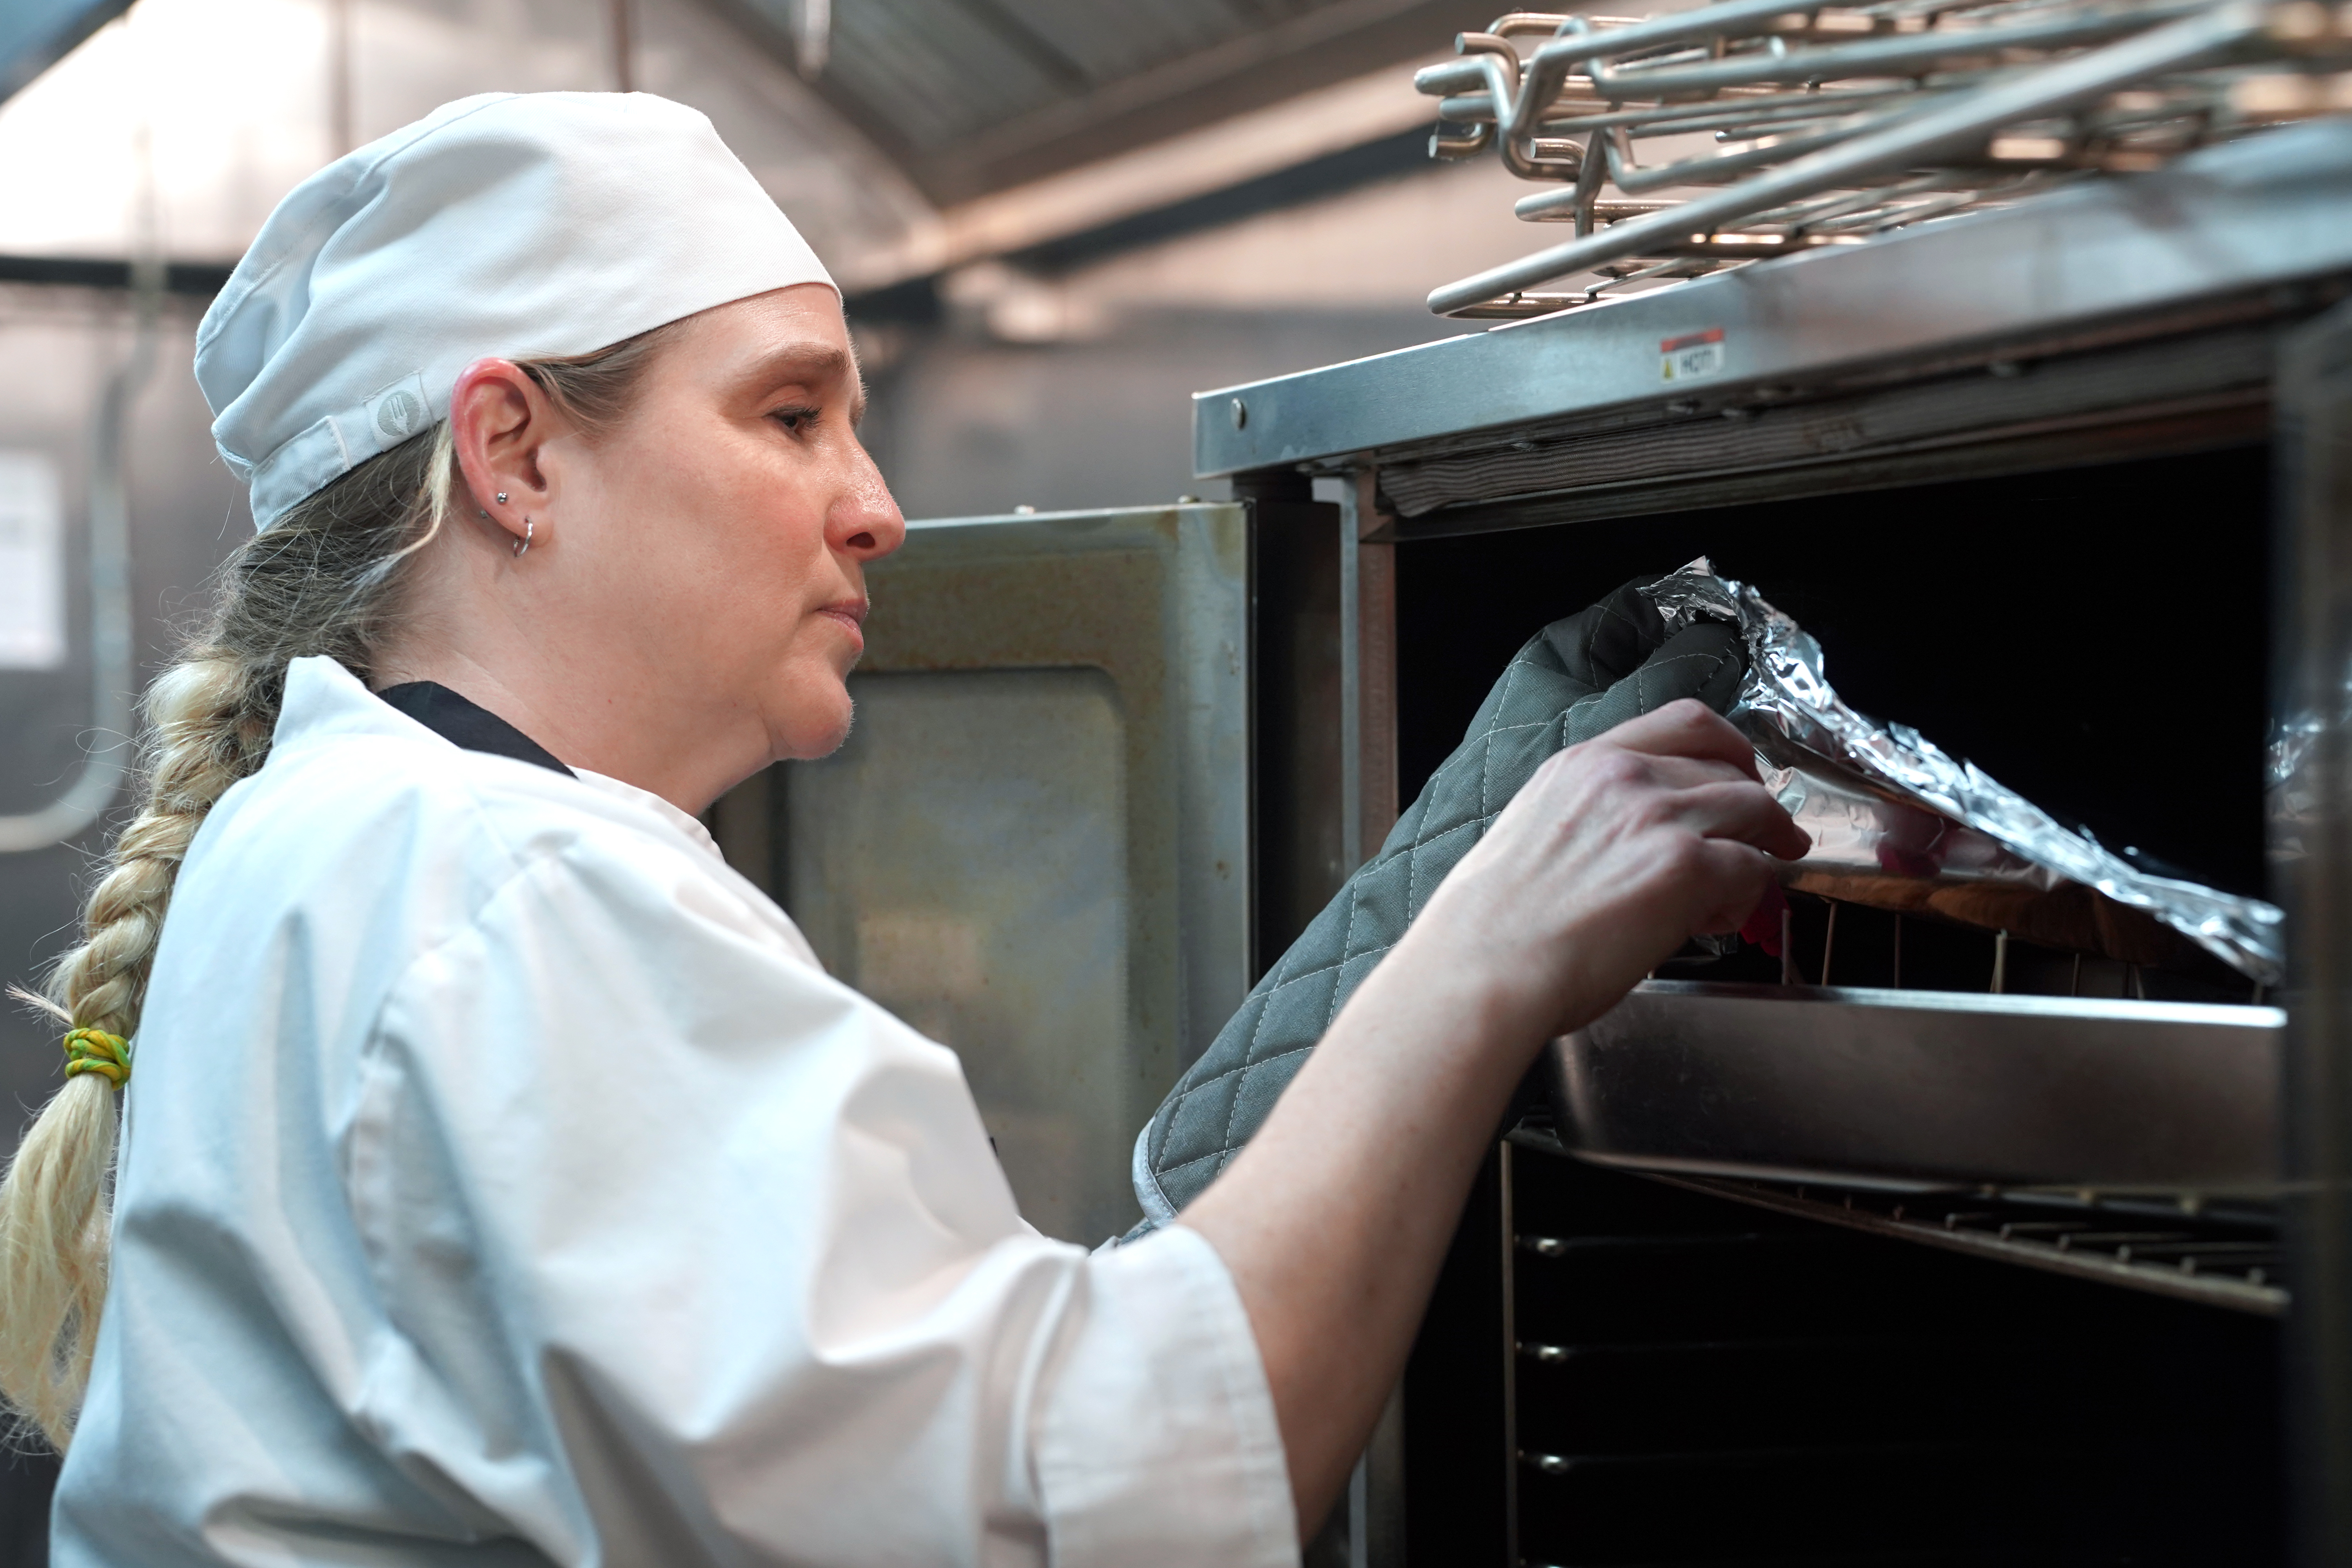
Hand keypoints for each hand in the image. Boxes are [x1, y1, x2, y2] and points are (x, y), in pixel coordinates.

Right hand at [1411, 697, 1810, 1041]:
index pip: (1685, 722)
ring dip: (1765, 845)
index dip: (1730, 747)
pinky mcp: (1686, 868)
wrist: (1484, 968)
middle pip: (1728, 768)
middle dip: (1755, 805)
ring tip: (1756, 881)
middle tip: (1766, 837)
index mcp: (1583, 763)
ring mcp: (1659, 818)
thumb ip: (1590, 816)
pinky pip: (1751, 869)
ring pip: (1754, 810)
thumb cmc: (1493, 925)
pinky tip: (1724, 917)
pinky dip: (1751, 894)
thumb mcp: (1534, 831)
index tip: (1741, 771)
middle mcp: (1624, 777)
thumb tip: (1631, 843)